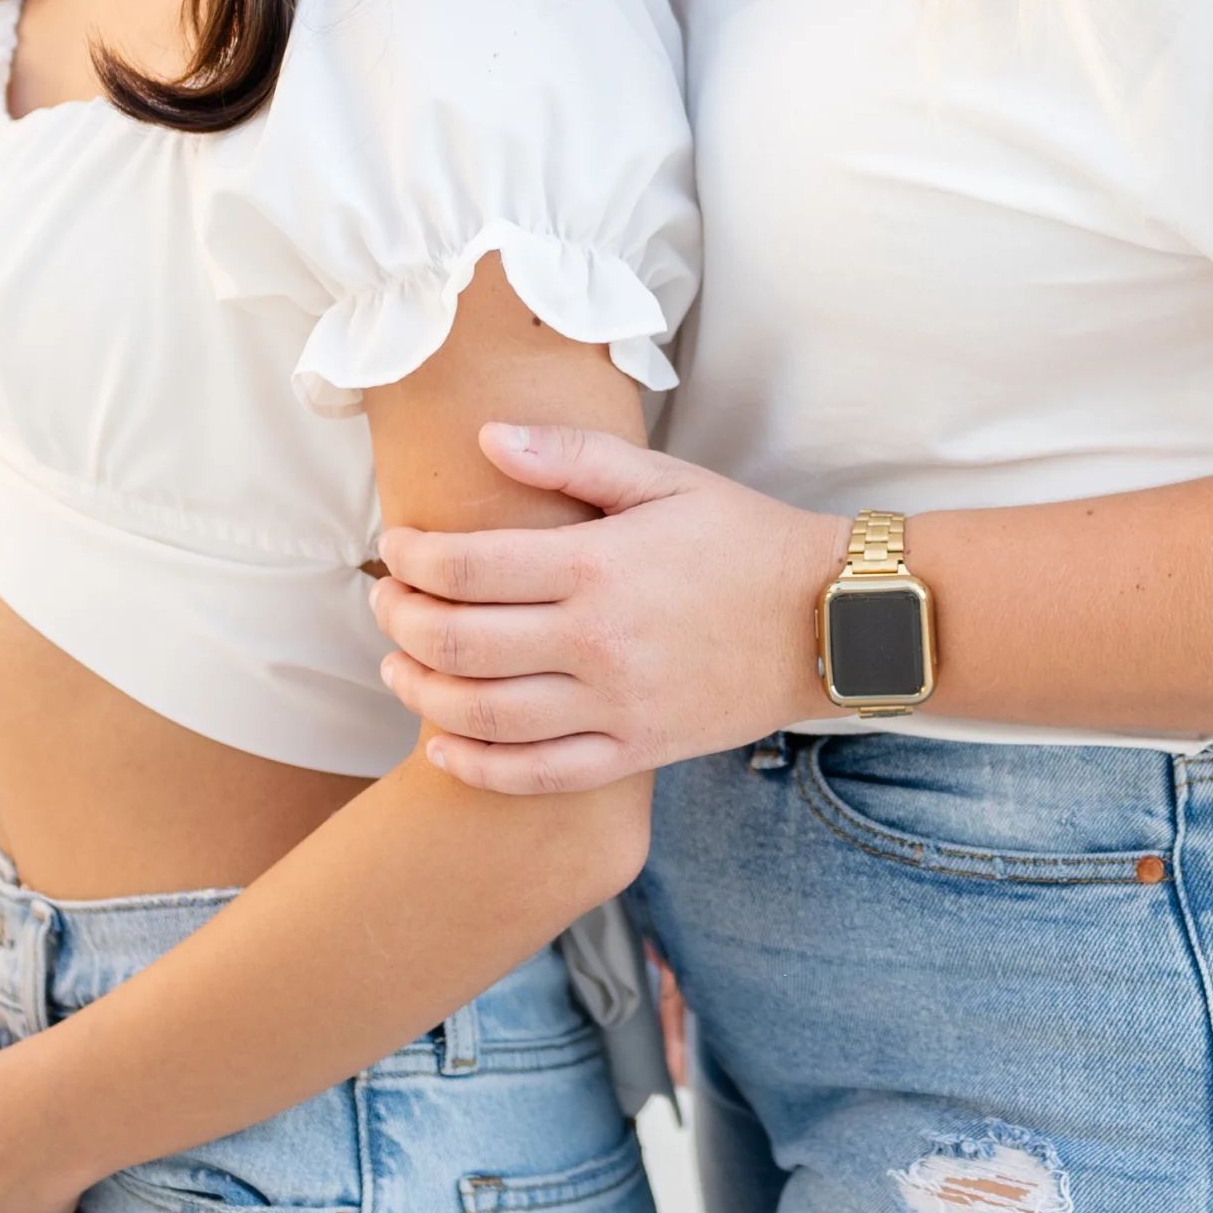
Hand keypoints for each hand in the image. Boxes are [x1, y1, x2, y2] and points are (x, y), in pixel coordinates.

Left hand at [370, 425, 842, 794]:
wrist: (828, 621)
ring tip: (397, 667)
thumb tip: (488, 438)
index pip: (467, 566)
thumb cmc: (746, 539)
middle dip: (400, 621)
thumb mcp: (667, 479)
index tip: (396, 546)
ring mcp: (615, 705)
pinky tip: (441, 748)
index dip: (412, 558)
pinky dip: (476, 768)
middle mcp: (598, 641)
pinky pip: (536, 774)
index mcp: (599, 565)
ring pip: (483, 715)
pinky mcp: (634, 751)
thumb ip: (574, 456)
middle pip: (459, 641)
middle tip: (384, 603)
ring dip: (420, 693)